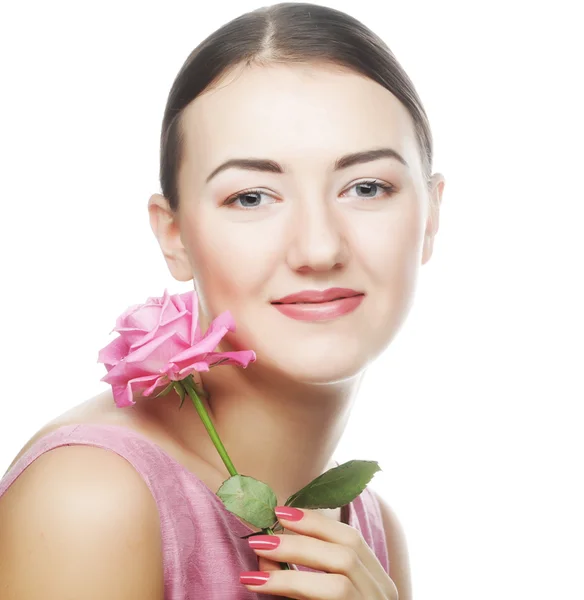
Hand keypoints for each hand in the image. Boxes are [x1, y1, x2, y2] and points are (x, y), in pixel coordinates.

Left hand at [240, 506, 398, 598]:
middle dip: (300, 539)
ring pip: (339, 581)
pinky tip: (263, 585)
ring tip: (257, 558)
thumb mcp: (324, 598)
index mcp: (378, 583)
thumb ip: (304, 578)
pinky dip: (295, 588)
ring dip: (294, 564)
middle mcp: (383, 597)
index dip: (317, 521)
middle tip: (261, 537)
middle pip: (346, 552)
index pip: (352, 539)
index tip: (282, 512)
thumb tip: (266, 552)